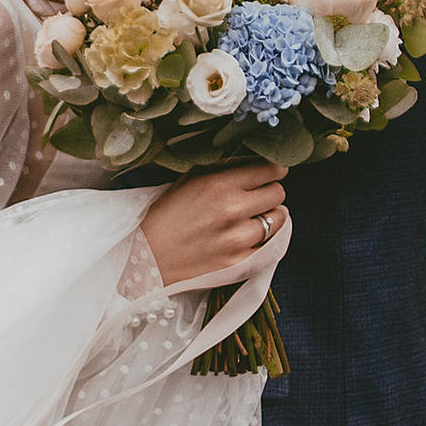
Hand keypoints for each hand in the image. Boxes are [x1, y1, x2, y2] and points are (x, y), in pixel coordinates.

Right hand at [141, 163, 288, 290]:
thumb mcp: (189, 181)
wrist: (146, 257)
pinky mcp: (239, 263)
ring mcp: (237, 239)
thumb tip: (255, 162)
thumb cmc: (166, 215)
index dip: (273, 169)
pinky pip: (269, 245)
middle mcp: (232, 210)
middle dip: (270, 191)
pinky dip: (264, 239)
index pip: (269, 170)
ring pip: (278, 219)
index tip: (272, 171)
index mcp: (218, 184)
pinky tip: (248, 236)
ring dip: (270, 216)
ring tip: (254, 217)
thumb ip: (223, 171)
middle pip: (278, 193)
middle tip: (258, 195)